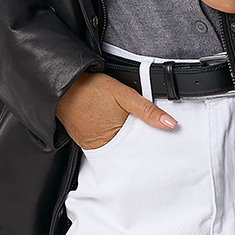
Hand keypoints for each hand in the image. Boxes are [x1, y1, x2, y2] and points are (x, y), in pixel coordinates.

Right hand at [56, 71, 176, 149]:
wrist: (64, 85)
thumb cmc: (92, 88)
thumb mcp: (125, 95)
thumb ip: (148, 111)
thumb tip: (171, 124)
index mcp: (114, 138)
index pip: (137, 149)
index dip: (146, 143)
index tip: (153, 139)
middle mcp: (101, 146)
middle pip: (124, 150)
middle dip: (133, 143)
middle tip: (133, 128)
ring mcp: (89, 144)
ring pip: (111, 147)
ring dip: (118, 140)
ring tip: (118, 125)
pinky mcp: (81, 139)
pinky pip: (98, 143)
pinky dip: (105, 137)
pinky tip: (107, 125)